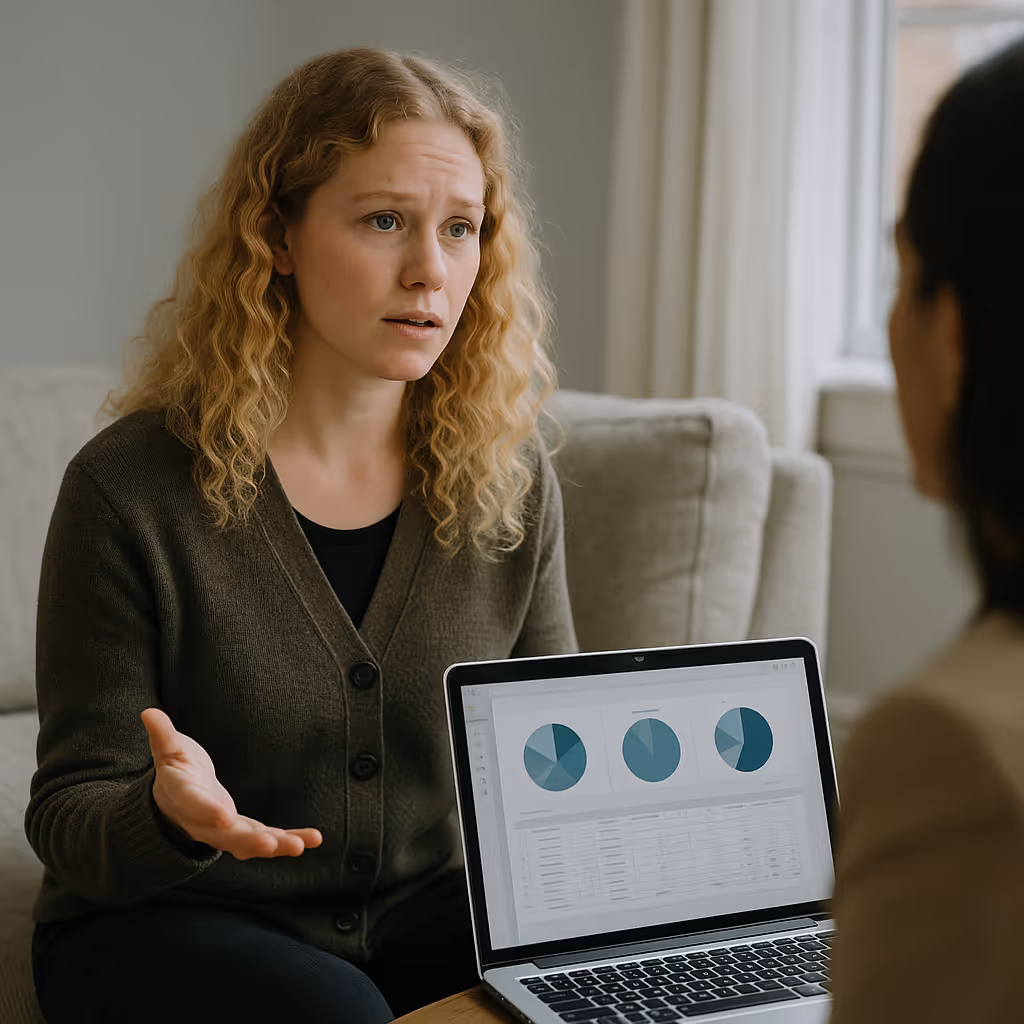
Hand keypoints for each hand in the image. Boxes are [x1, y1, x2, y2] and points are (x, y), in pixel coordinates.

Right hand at [141, 708, 322, 860]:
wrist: (175, 801)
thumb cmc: (175, 769)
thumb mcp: (167, 750)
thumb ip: (162, 735)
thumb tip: (148, 712)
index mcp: (184, 797)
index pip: (194, 805)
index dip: (208, 811)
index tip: (225, 815)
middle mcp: (203, 822)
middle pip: (225, 835)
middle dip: (249, 840)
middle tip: (272, 844)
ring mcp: (224, 831)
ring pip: (249, 843)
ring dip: (275, 845)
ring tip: (300, 845)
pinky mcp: (243, 832)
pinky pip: (267, 839)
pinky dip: (288, 840)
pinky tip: (313, 839)